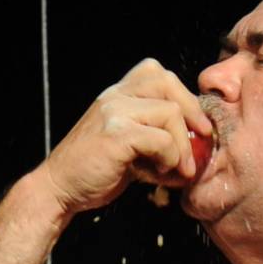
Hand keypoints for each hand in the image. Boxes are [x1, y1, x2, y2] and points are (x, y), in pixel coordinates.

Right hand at [37, 57, 213, 214]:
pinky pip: (161, 140)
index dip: (184, 97)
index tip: (197, 125)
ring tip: (179, 168)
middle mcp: (114, 96)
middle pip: (168, 83)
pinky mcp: (116, 135)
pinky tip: (162, 173)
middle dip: (193, 112)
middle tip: (203, 139)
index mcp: (117, 94)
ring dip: (183, 146)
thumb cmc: (95, 170)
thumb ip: (155, 135)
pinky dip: (171, 159)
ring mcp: (114, 112)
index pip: (159, 74)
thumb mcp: (128, 144)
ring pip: (170, 114)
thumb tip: (196, 144)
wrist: (60, 189)